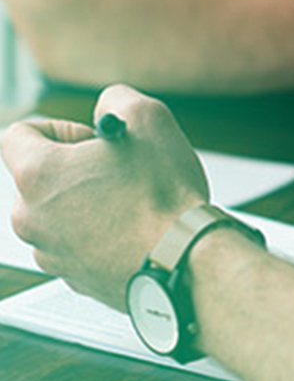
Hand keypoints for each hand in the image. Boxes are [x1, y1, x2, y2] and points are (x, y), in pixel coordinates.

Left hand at [0, 85, 208, 309]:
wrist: (187, 261)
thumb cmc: (166, 199)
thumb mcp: (150, 119)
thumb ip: (116, 100)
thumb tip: (110, 108)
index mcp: (38, 174)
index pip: (18, 134)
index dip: (60, 129)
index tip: (90, 140)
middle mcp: (32, 217)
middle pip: (42, 179)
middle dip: (79, 172)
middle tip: (122, 174)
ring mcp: (52, 252)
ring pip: (61, 216)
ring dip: (90, 206)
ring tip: (134, 206)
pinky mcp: (76, 279)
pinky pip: (80, 247)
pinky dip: (103, 237)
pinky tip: (137, 232)